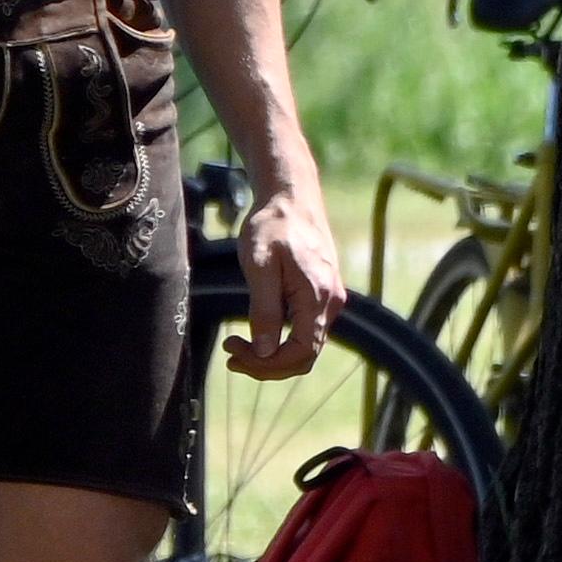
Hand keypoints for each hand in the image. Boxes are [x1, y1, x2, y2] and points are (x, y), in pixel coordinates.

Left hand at [224, 181, 346, 380]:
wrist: (291, 197)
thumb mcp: (259, 265)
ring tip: (238, 346)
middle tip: (231, 355)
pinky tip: (258, 331)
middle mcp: (331, 303)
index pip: (301, 353)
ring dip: (273, 354)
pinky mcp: (323, 294)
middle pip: (305, 356)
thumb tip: (266, 352)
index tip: (233, 353)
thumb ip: (265, 310)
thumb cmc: (272, 225)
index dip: (267, 364)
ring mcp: (330, 300)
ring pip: (306, 346)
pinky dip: (282, 340)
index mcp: (318, 297)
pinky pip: (307, 331)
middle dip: (267, 364)